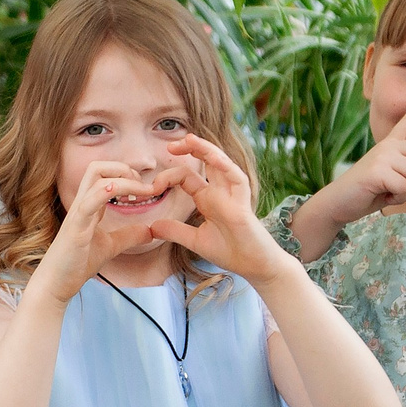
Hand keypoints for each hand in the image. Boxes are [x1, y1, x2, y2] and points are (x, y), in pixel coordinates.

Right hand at [31, 157, 188, 302]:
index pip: (105, 174)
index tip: (146, 190)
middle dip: (124, 169)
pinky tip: (121, 194)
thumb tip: (150, 231)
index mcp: (90, 204)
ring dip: (124, 178)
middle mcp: (83, 203)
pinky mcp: (75, 228)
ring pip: (95, 177)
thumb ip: (129, 236)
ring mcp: (78, 213)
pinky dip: (105, 192)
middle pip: (98, 166)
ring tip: (142, 191)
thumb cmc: (77, 264)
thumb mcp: (110, 246)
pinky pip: (89, 202)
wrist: (56, 284)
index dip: (128, 175)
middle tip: (143, 187)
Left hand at [146, 134, 287, 283]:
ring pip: (221, 163)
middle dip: (190, 148)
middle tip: (171, 144)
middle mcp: (220, 192)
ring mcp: (232, 195)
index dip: (168, 177)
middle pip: (206, 161)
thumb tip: (152, 227)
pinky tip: (213, 158)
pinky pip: (237, 178)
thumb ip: (175, 231)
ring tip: (190, 139)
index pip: (186, 177)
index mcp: (208, 198)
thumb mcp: (195, 240)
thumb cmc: (230, 251)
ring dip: (206, 149)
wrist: (253, 267)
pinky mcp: (243, 203)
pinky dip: (225, 166)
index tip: (153, 187)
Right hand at [319, 114, 405, 224]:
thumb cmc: (370, 192)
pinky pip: (405, 186)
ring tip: (393, 193)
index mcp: (393, 143)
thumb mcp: (401, 186)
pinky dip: (399, 198)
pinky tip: (386, 197)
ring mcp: (382, 157)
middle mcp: (388, 145)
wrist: (338, 203)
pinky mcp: (376, 172)